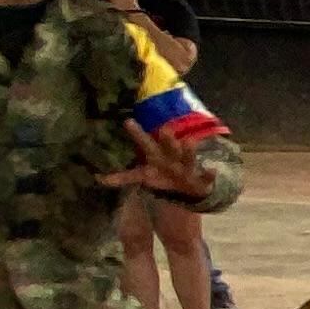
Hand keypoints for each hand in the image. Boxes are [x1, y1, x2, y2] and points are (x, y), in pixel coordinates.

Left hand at [96, 121, 216, 201]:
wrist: (190, 187)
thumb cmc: (163, 175)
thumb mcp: (143, 175)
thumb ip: (121, 177)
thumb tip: (96, 178)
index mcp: (155, 157)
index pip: (144, 143)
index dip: (136, 134)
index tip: (127, 121)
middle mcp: (169, 159)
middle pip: (165, 146)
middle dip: (164, 138)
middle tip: (162, 127)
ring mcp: (185, 167)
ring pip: (186, 156)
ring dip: (187, 149)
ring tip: (189, 142)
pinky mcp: (199, 179)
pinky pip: (206, 177)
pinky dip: (210, 174)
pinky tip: (213, 170)